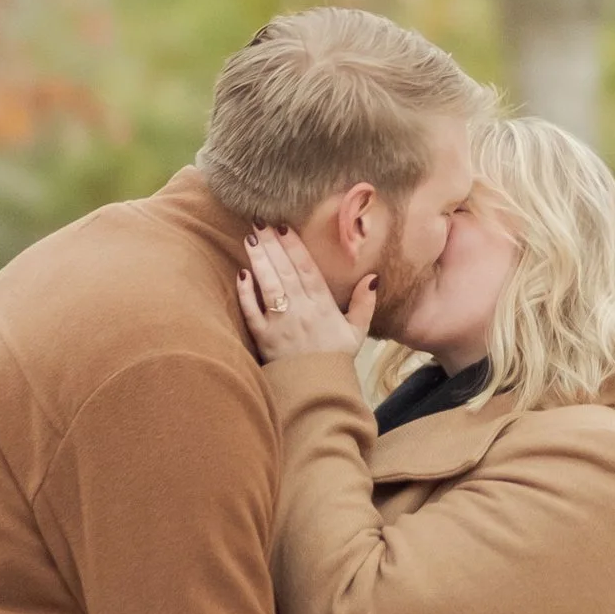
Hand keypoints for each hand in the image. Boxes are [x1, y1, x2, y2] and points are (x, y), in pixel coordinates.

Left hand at [237, 227, 369, 361]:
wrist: (317, 392)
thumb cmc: (335, 359)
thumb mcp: (357, 332)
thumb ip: (365, 303)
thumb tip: (373, 277)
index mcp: (323, 306)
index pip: (307, 269)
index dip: (295, 247)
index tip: (284, 226)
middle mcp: (301, 311)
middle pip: (285, 271)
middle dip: (272, 244)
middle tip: (259, 221)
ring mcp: (280, 324)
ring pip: (269, 285)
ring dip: (259, 261)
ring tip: (250, 238)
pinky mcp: (263, 338)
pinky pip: (252, 312)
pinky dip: (246, 294)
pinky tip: (241, 274)